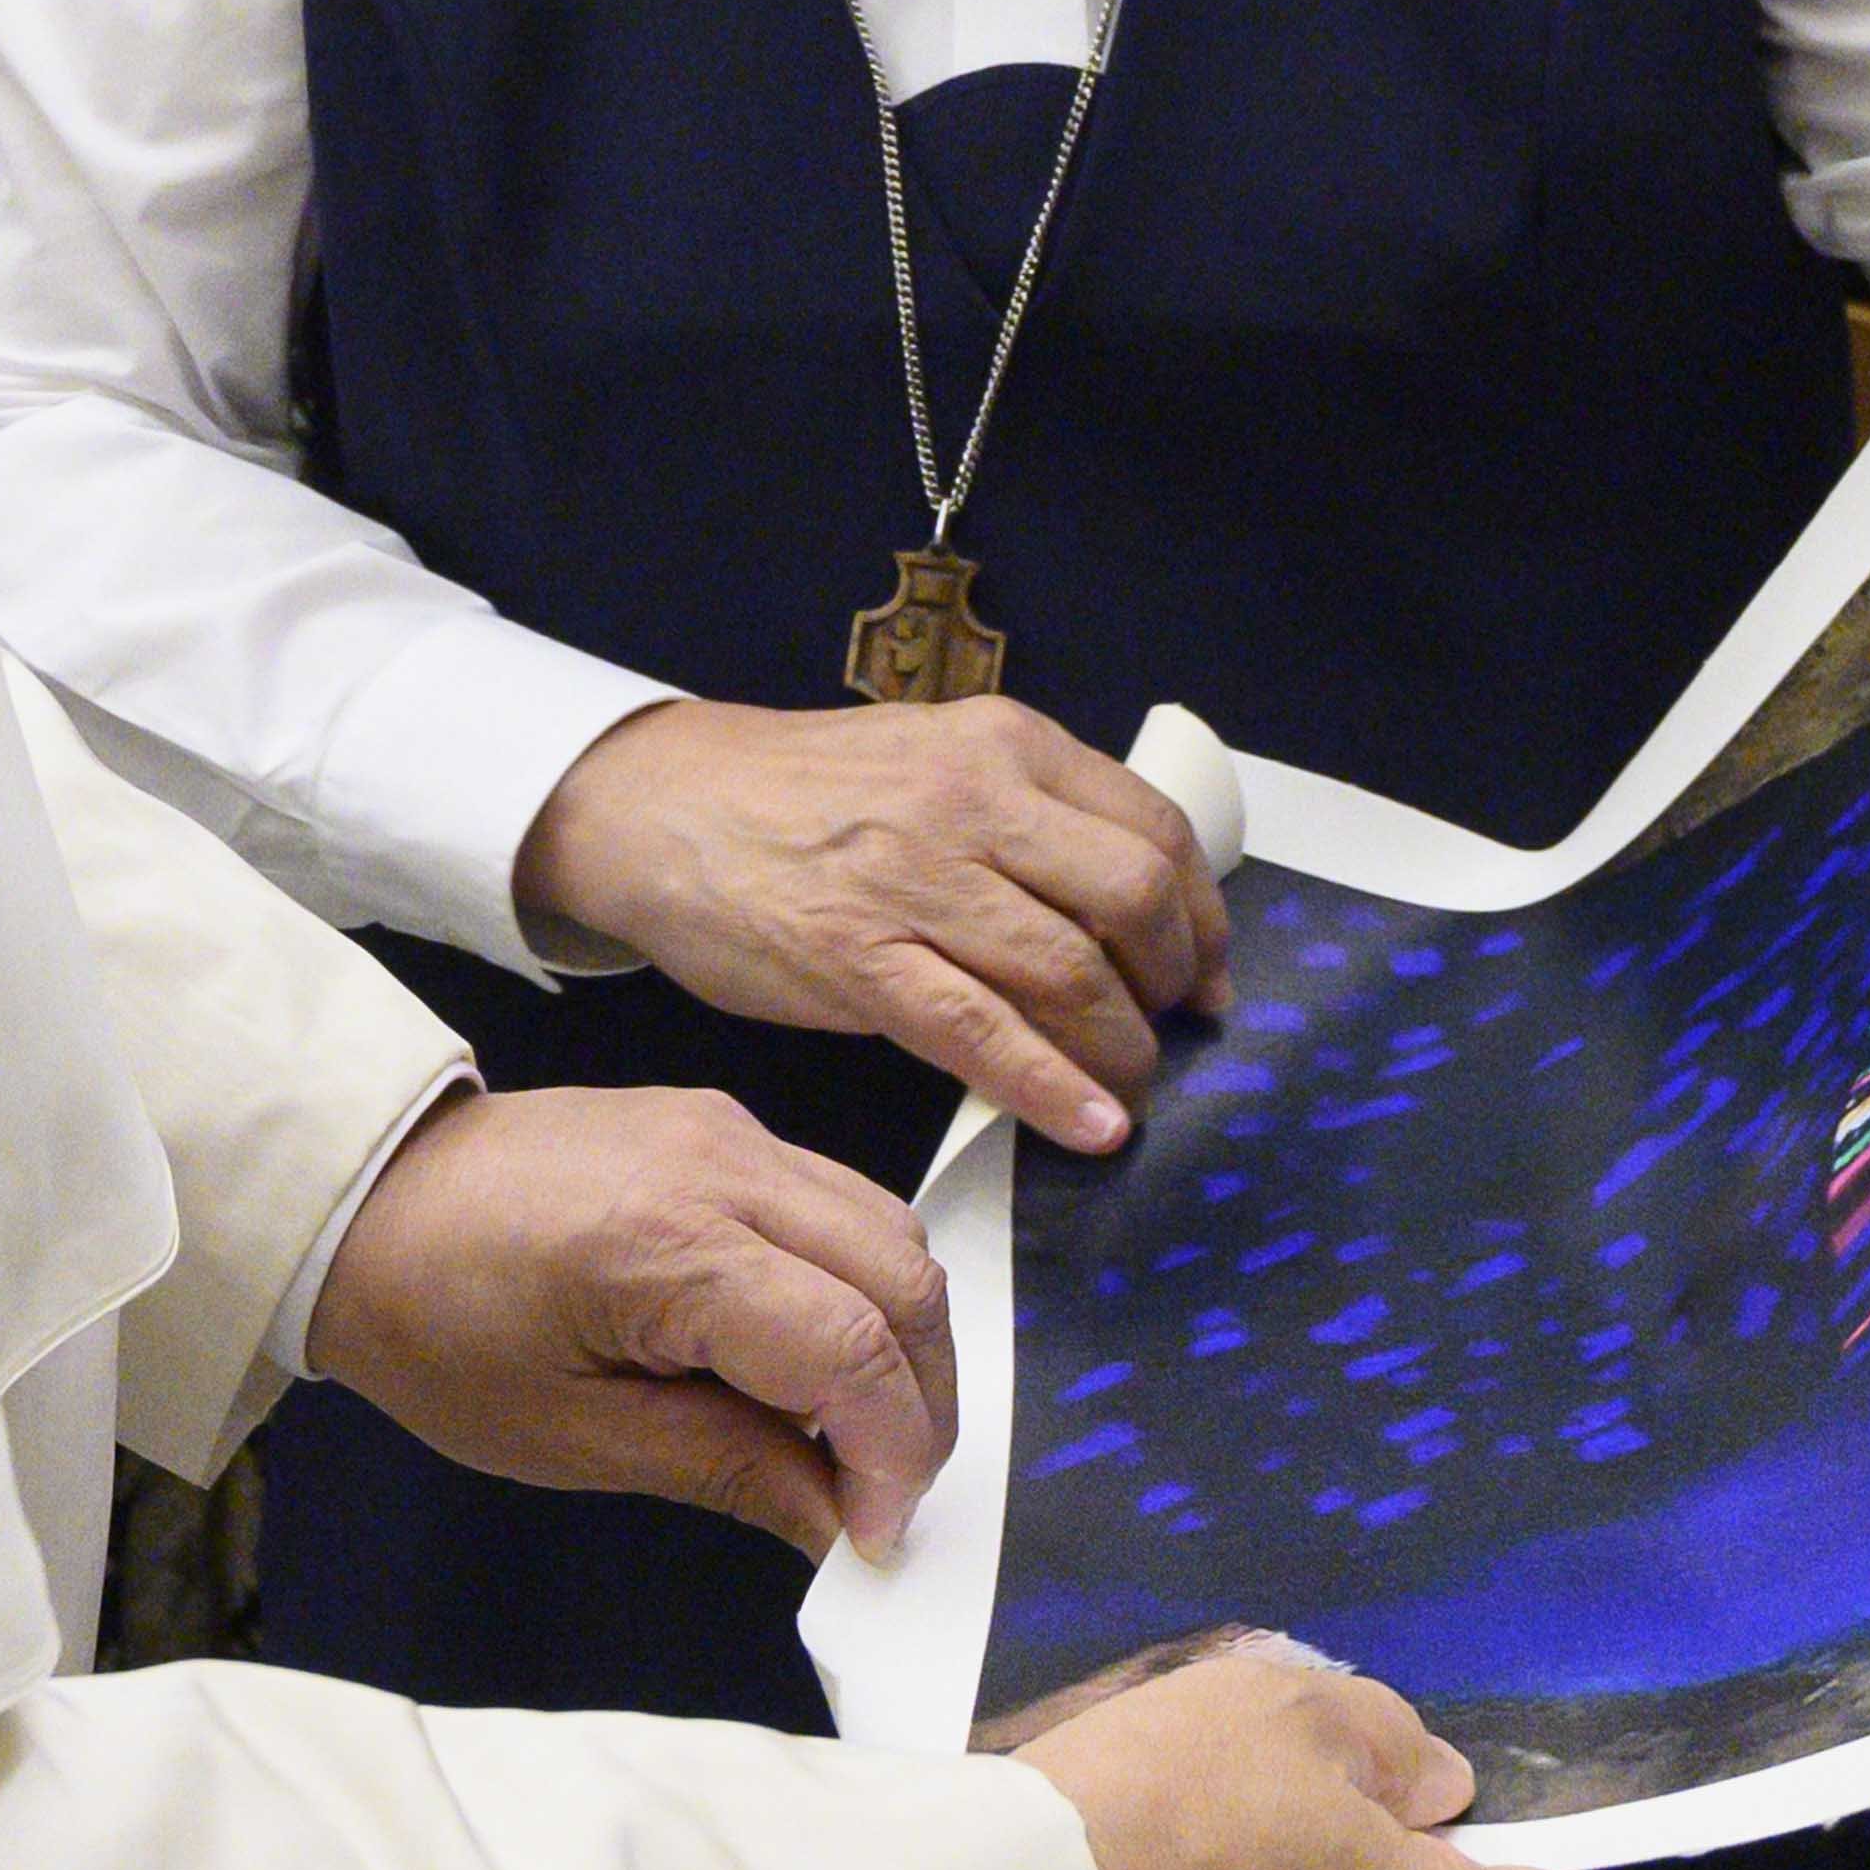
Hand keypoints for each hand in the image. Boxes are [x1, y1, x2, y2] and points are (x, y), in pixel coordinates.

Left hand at [302, 1079, 957, 1562]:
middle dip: (922, 1402)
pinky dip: (861, 1285)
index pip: (850, 1345)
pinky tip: (814, 1360)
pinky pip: (841, 1200)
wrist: (363, 1199)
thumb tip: (841, 1524)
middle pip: (904, 1275)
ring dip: (902, 1340)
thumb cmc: (436, 1325)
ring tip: (853, 1436)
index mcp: (667, 1245)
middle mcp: (720, 1163)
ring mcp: (729, 1129)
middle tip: (882, 1497)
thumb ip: (725, 1470)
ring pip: (891, 1229)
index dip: (890, 1455)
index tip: (873, 1538)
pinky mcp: (724, 1124)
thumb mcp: (569, 1436)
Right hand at [514, 693, 1231, 1153]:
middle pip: (1133, 900)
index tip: (1209, 977)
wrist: (660, 805)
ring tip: (1128, 1088)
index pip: (1152, 830)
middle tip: (1169, 1032)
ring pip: (1069, 973)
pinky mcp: (859, 959)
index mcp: (1003, 744)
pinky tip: (1091, 1126)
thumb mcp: (931, 757)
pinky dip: (1052, 1089)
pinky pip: (983, 1035)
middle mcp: (971, 800)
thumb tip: (1127, 906)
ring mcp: (914, 880)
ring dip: (1121, 1049)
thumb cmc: (799, 795)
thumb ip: (1024, 812)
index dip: (1204, 918)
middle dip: (1172, 983)